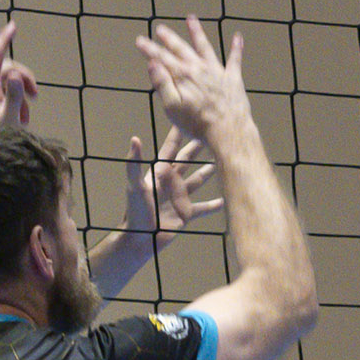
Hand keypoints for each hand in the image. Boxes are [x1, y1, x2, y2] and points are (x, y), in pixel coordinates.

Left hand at [0, 19, 36, 128]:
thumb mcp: (10, 120)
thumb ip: (14, 95)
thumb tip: (14, 73)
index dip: (4, 40)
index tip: (13, 26)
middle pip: (6, 70)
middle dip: (23, 79)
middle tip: (37, 96)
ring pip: (4, 82)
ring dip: (19, 94)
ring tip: (26, 116)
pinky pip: (0, 93)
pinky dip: (12, 100)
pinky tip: (18, 117)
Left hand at [120, 122, 224, 243]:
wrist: (141, 240)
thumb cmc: (135, 212)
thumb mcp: (135, 186)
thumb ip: (134, 163)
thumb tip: (135, 139)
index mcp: (159, 173)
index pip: (170, 150)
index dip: (177, 135)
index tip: (186, 119)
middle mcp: (171, 183)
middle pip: (187, 161)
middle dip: (197, 148)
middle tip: (211, 136)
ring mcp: (179, 198)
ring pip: (197, 181)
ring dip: (207, 173)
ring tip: (221, 163)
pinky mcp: (186, 213)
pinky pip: (203, 208)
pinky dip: (214, 205)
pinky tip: (225, 201)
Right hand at [136, 14, 251, 143]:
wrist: (229, 131)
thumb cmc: (197, 124)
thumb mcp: (172, 107)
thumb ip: (162, 84)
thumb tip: (152, 63)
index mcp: (183, 76)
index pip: (162, 58)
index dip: (149, 49)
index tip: (140, 40)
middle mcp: (200, 69)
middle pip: (181, 49)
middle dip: (169, 38)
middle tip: (160, 28)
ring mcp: (217, 72)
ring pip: (205, 47)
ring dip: (197, 32)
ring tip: (191, 19)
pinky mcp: (233, 79)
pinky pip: (235, 60)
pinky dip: (236, 47)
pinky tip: (238, 36)